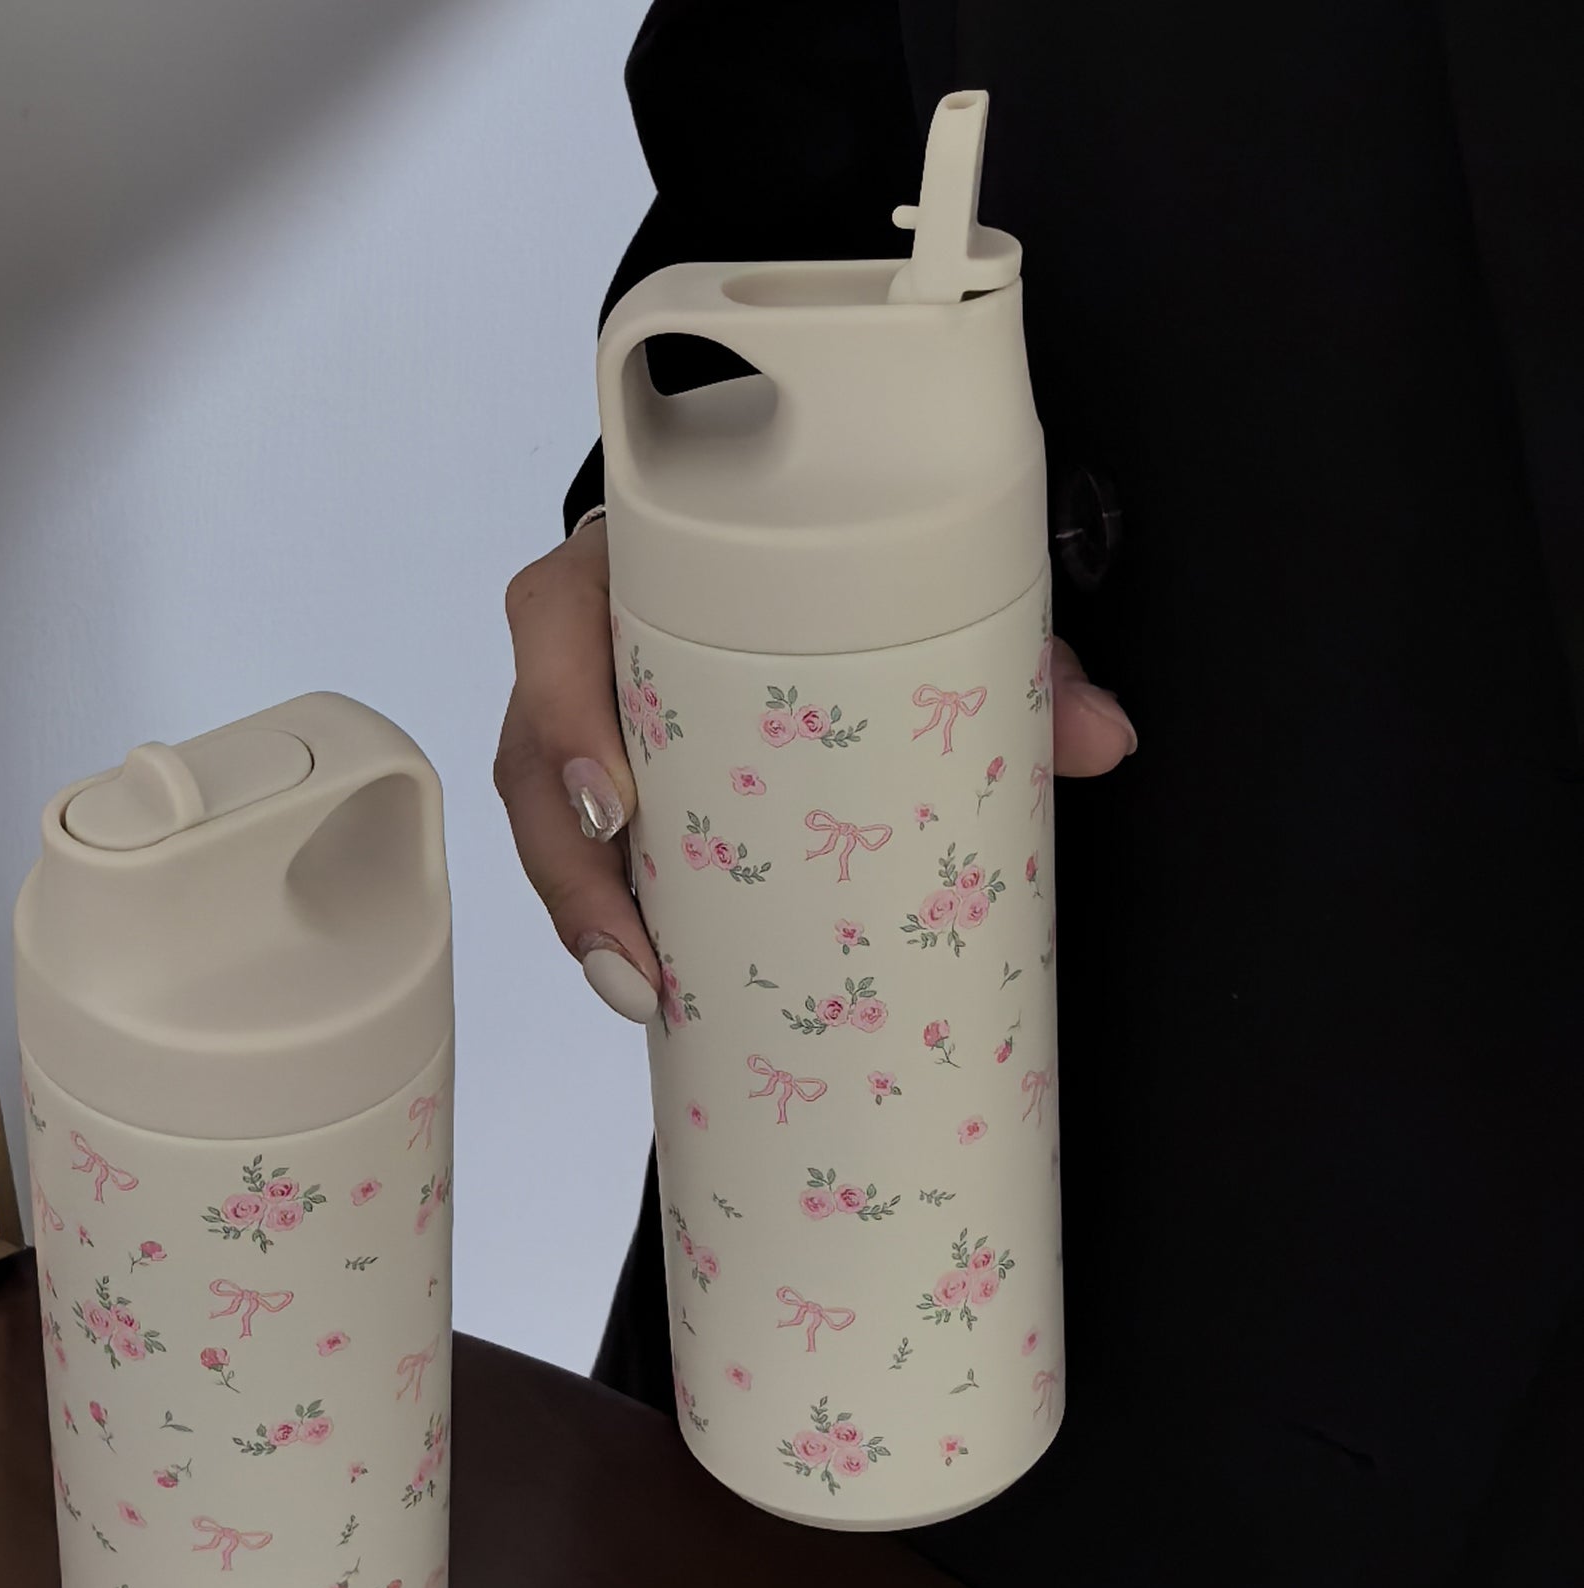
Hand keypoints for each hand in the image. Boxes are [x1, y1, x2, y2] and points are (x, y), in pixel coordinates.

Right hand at [496, 521, 1135, 1021]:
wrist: (795, 550)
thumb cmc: (837, 564)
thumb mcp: (912, 592)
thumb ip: (1008, 650)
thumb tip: (1104, 739)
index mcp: (635, 564)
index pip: (552, 616)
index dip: (562, 708)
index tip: (613, 801)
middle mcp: (587, 639)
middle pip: (526, 748)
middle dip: (568, 868)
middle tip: (635, 963)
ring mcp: (580, 712)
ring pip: (539, 812)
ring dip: (579, 912)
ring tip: (640, 993)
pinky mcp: (600, 776)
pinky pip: (574, 847)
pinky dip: (604, 914)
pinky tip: (643, 980)